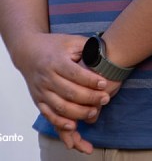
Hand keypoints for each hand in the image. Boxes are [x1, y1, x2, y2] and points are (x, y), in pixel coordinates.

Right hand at [12, 34, 111, 151]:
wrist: (28, 52)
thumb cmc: (56, 46)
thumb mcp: (72, 41)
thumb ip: (88, 47)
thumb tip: (106, 55)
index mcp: (56, 62)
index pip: (74, 74)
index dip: (90, 80)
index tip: (105, 84)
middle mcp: (47, 78)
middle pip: (69, 92)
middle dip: (89, 98)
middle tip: (106, 99)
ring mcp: (41, 91)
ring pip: (60, 106)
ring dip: (78, 112)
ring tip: (94, 112)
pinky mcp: (38, 100)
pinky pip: (48, 114)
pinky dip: (60, 122)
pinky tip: (73, 126)